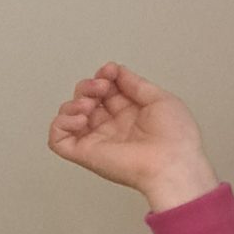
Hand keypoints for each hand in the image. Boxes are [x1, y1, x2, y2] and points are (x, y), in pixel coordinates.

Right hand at [48, 63, 218, 210]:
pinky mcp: (84, 154)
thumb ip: (135, 84)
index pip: (106, 90)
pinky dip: (61, 123)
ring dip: (73, 102)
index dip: (103, 76)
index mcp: (130, 114)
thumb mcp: (160, 99)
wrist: (172, 163)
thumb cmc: (176, 137)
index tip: (110, 71)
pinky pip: (57, 140)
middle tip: (101, 87)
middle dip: (88, 86)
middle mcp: (112, 127)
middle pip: (85, 98)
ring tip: (90, 105)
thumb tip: (117, 70)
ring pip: (69, 116)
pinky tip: (81, 119)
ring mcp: (97, 140)